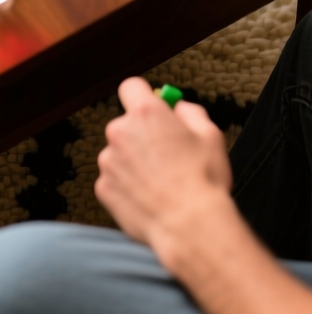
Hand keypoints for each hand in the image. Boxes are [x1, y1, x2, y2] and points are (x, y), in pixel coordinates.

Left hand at [95, 76, 231, 256]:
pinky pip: (114, 180)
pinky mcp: (103, 188)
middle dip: (141, 136)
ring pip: (118, 154)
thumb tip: (179, 107)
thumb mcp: (210, 135)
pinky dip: (127, 187)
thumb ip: (190, 112)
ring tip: (159, 184)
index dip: (143, 96)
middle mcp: (120, 132)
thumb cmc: (204, 180)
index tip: (153, 109)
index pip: (131, 87)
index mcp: (146, 113)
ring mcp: (108, 161)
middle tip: (165, 156)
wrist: (191, 226)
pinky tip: (148, 199)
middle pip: (125, 125)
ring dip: (133, 163)